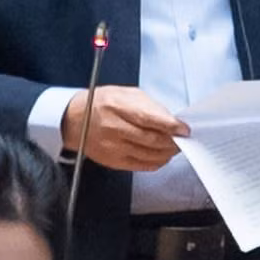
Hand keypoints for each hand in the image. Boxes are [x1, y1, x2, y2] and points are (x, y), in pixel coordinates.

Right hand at [63, 87, 187, 171]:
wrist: (75, 120)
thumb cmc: (102, 103)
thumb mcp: (126, 93)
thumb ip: (148, 106)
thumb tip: (170, 119)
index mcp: (118, 106)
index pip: (150, 119)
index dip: (171, 125)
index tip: (184, 128)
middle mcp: (114, 128)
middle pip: (151, 139)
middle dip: (172, 141)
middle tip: (182, 139)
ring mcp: (112, 147)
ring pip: (148, 154)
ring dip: (166, 153)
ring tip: (174, 147)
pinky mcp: (112, 160)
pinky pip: (140, 165)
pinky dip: (155, 162)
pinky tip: (162, 157)